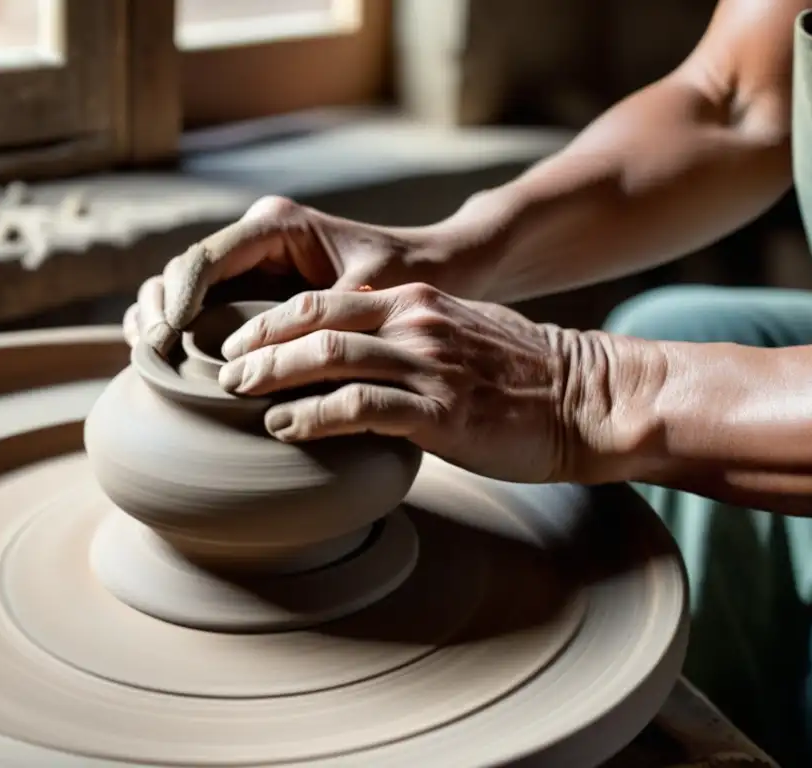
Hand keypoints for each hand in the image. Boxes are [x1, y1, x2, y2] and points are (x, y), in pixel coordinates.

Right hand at [124, 196, 451, 354]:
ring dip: (159, 316)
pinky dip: (178, 329)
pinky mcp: (252, 293)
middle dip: (160, 306)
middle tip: (151, 351)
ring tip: (147, 355)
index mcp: (276, 226)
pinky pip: (203, 307)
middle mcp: (254, 239)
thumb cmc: (407, 275)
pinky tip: (163, 358)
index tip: (166, 335)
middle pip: (183, 268)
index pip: (207, 256)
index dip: (179, 296)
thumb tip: (274, 361)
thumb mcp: (367, 295)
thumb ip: (320, 321)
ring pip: (183, 285)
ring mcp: (249, 266)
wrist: (434, 271)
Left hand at [214, 283, 589, 483]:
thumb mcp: (461, 334)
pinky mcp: (440, 411)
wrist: (588, 399)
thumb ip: (411, 337)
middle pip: (312, 322)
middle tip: (222, 370)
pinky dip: (312, 417)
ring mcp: (427, 364)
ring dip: (272, 377)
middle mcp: (414, 322)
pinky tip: (284, 428)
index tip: (240, 345)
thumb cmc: (524, 375)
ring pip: (327, 357)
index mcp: (414, 302)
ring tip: (238, 395)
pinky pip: (360, 407)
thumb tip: (365, 361)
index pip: (323, 301)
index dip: (271, 322)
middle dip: (258, 346)